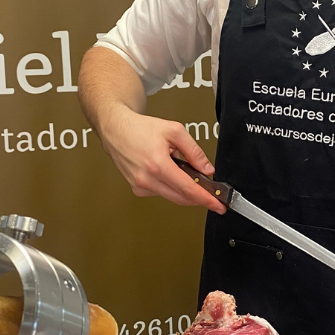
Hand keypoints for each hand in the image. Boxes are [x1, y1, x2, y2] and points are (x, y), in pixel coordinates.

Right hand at [97, 104, 224, 213]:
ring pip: (171, 196)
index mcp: (157, 164)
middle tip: (213, 196)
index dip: (206, 198)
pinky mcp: (137, 189)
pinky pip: (161, 192)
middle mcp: (147, 179)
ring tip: (180, 168)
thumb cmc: (140, 128)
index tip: (218, 205)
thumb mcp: (174, 131)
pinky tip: (166, 171)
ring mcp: (140, 186)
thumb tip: (207, 169)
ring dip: (183, 188)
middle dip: (199, 198)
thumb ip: (194, 151)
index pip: (188, 188)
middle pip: (181, 198)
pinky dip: (170, 186)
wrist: (116, 129)